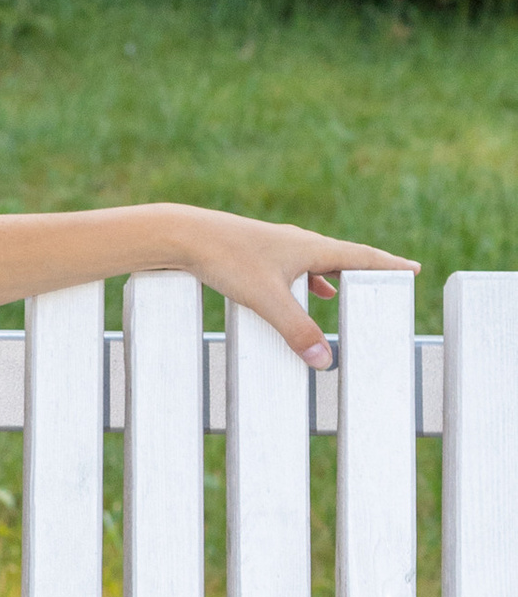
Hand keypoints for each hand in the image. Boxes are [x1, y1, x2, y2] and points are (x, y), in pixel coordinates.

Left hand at [180, 208, 416, 367]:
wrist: (184, 235)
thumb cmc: (226, 260)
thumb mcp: (265, 300)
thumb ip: (295, 330)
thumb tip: (324, 361)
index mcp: (311, 247)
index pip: (361, 256)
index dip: (389, 265)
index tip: (414, 270)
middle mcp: (299, 242)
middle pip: (345, 256)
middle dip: (368, 270)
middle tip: (394, 277)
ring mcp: (277, 246)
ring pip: (318, 262)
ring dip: (338, 277)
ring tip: (353, 292)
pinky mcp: (257, 253)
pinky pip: (296, 267)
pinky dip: (310, 280)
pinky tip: (311, 291)